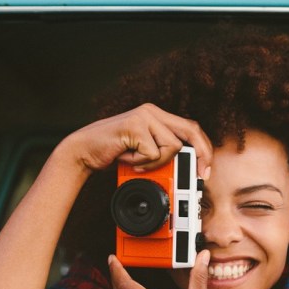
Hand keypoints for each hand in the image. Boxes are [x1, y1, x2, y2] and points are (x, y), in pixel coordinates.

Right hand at [61, 103, 212, 177]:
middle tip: (200, 176)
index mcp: (157, 115)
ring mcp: (144, 117)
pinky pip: (153, 153)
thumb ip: (163, 153)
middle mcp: (152, 112)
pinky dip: (142, 163)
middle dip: (202, 155)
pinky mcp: (135, 126)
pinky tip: (126, 158)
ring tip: (137, 163)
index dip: (203, 148)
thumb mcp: (144, 153)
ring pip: (172, 146)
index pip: (190, 128)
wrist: (83, 151)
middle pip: (191, 131)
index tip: (205, 170)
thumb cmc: (113, 154)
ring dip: (157, 163)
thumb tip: (189, 168)